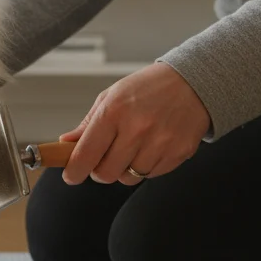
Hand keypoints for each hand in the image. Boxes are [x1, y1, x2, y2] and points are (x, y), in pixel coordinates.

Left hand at [60, 62, 209, 185]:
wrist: (193, 82)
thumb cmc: (148, 88)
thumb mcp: (111, 96)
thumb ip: (88, 123)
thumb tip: (66, 142)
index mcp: (114, 112)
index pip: (85, 154)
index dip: (74, 171)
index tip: (71, 176)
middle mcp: (137, 129)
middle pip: (106, 173)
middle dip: (99, 171)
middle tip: (103, 160)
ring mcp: (159, 143)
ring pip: (128, 178)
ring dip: (124, 170)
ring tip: (131, 149)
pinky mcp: (178, 153)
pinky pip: (151, 176)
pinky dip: (146, 168)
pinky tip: (150, 148)